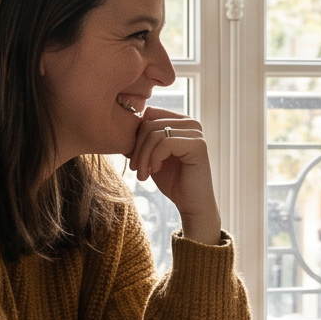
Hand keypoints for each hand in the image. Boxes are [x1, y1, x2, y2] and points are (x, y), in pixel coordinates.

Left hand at [129, 106, 218, 240]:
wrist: (191, 205)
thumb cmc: (173, 181)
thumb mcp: (152, 156)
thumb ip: (142, 139)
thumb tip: (123, 126)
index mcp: (180, 121)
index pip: (148, 114)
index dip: (135, 135)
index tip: (132, 158)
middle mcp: (190, 122)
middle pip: (149, 123)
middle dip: (137, 149)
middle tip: (135, 169)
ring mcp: (196, 132)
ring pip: (154, 133)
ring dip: (143, 157)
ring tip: (142, 175)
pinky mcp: (197, 145)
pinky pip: (165, 143)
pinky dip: (154, 159)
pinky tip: (155, 171)